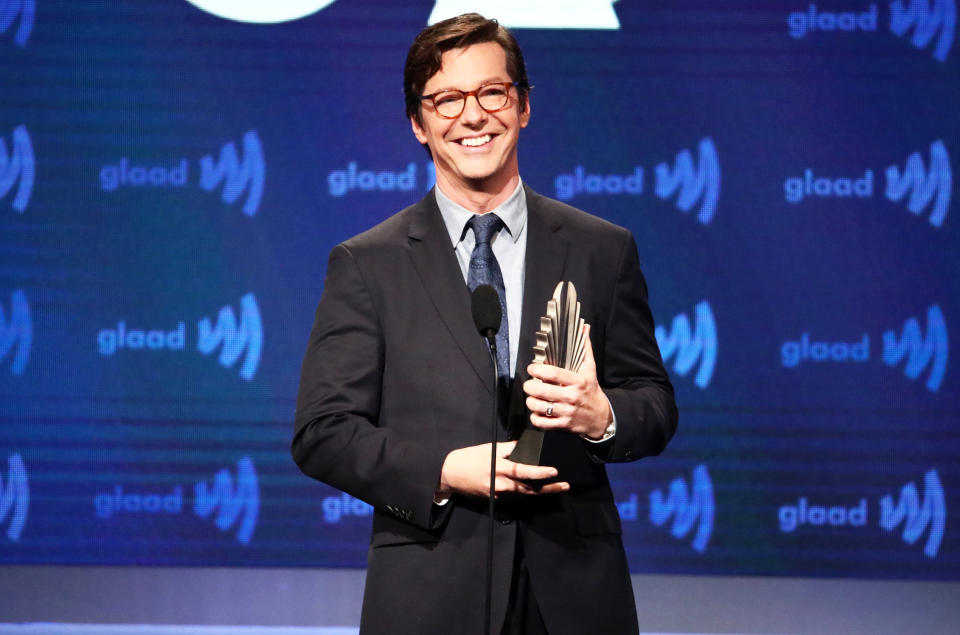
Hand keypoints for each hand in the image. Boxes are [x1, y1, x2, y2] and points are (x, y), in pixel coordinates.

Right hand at [437, 441, 569, 498]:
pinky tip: (537, 489)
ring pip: (524, 494)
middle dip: (548, 488)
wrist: (450, 474)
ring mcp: (499, 494)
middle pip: (529, 488)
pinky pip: (515, 496)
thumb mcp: (489, 449)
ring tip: (557, 488)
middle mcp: (501, 484)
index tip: (554, 472)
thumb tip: (525, 446)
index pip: (524, 471)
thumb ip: (509, 449)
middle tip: (564, 486)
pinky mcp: (496, 499)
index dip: (540, 473)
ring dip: (540, 491)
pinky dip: (527, 492)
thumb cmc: (470, 458)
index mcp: (500, 468)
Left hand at [524, 324, 611, 439]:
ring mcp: (567, 411)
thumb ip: (585, 348)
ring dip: (531, 402)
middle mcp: (571, 396)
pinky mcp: (563, 424)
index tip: (532, 368)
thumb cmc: (592, 390)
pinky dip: (535, 417)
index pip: (553, 374)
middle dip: (529, 387)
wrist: (602, 417)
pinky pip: (542, 423)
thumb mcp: (590, 369)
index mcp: (577, 381)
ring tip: (532, 397)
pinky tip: (537, 412)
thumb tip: (584, 328)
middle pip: (542, 391)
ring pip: (540, 407)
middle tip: (528, 384)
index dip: (537, 370)